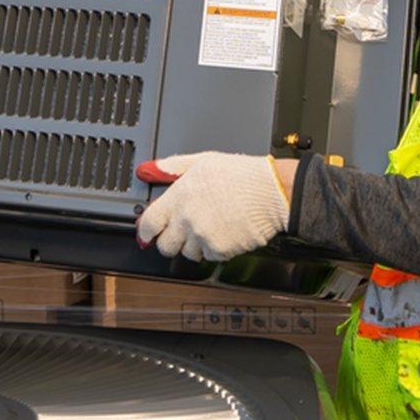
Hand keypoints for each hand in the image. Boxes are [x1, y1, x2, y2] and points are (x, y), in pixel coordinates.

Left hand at [135, 152, 290, 261]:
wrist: (272, 191)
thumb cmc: (242, 175)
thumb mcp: (203, 161)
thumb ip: (172, 167)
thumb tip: (148, 170)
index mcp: (180, 196)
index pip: (149, 223)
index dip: (146, 232)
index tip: (148, 234)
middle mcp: (188, 219)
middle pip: (165, 246)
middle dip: (171, 241)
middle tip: (183, 233)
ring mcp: (203, 236)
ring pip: (187, 254)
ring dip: (195, 246)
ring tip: (210, 228)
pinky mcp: (220, 250)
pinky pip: (209, 257)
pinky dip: (215, 249)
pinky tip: (224, 232)